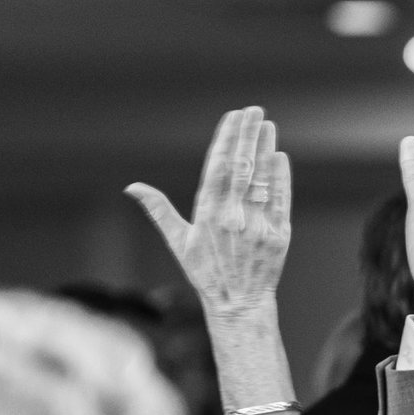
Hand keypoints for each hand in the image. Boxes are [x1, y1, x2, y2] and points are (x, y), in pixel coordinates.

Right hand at [124, 106, 289, 320]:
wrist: (240, 303)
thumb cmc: (206, 272)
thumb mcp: (179, 241)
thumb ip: (159, 210)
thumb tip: (131, 187)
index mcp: (208, 214)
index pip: (218, 167)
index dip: (226, 139)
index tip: (233, 116)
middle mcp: (234, 217)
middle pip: (242, 168)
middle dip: (248, 136)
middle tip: (254, 111)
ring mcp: (258, 226)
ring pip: (263, 180)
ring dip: (266, 151)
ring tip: (268, 127)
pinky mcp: (279, 236)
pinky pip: (281, 200)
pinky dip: (281, 178)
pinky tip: (280, 157)